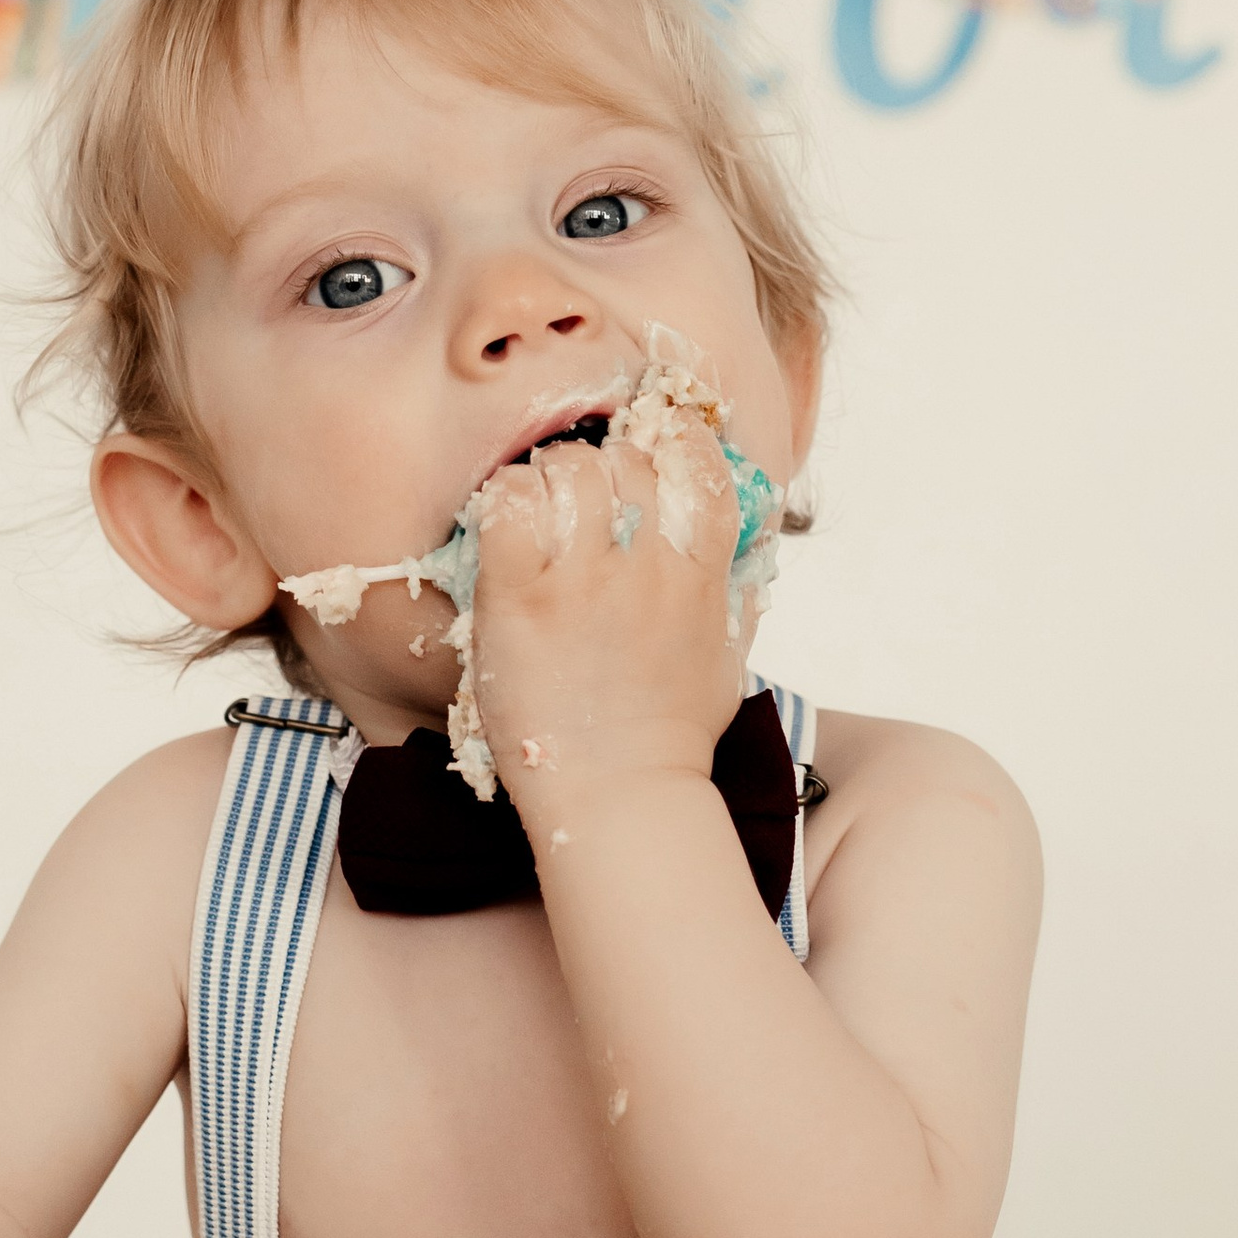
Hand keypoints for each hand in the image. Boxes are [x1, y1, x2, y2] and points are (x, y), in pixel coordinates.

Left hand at [469, 422, 742, 806]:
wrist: (617, 797)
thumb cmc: (672, 738)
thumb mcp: (725, 656)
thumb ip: (728, 595)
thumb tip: (735, 551)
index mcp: (701, 576)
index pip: (700, 463)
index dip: (674, 440)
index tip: (652, 450)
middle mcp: (647, 568)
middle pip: (626, 457)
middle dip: (600, 462)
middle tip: (577, 497)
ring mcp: (582, 582)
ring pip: (566, 468)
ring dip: (548, 478)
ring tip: (538, 512)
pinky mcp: (520, 599)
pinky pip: (506, 505)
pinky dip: (502, 500)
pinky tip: (504, 529)